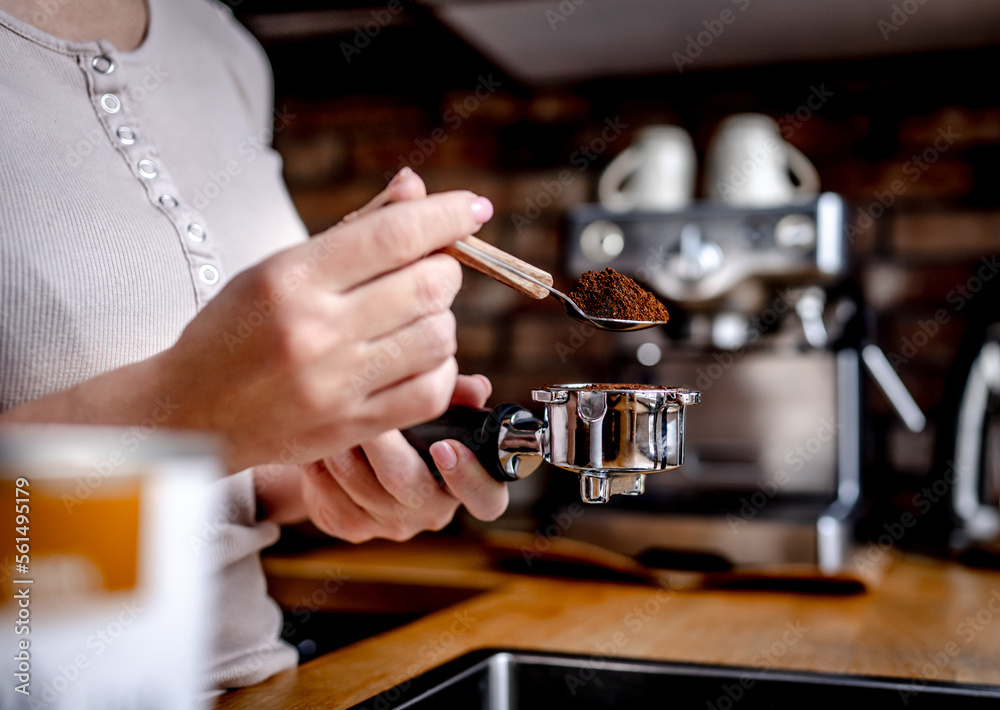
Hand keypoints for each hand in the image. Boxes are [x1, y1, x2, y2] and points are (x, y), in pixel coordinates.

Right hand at [160, 171, 493, 471]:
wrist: (189, 414)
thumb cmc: (233, 332)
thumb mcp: (276, 268)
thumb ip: (352, 230)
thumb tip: (415, 188)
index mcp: (292, 278)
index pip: (395, 233)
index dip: (447, 214)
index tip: (473, 208)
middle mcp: (317, 330)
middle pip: (431, 284)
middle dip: (445, 268)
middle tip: (430, 270)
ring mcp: (336, 384)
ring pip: (440, 336)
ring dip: (441, 319)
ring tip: (413, 318)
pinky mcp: (352, 426)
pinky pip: (432, 390)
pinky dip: (439, 367)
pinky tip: (418, 358)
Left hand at [255, 374, 508, 538]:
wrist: (356, 458)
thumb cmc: (408, 428)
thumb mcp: (434, 407)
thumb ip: (455, 396)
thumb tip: (478, 387)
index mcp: (466, 486)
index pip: (487, 500)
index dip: (470, 479)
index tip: (445, 447)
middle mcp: (433, 512)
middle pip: (410, 487)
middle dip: (385, 445)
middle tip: (366, 410)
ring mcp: (393, 525)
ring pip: (365, 490)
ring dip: (347, 449)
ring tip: (333, 415)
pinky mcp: (354, 529)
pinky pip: (333, 499)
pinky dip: (322, 468)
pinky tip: (317, 443)